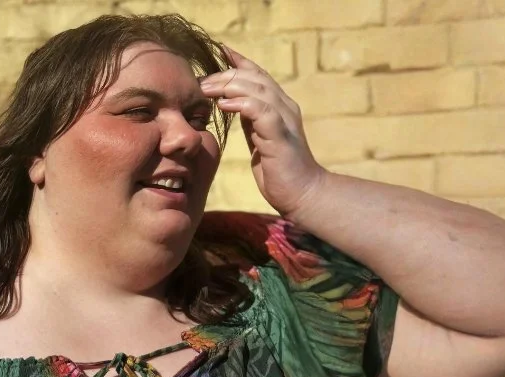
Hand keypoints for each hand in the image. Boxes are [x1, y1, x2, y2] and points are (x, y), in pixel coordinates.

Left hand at [200, 45, 327, 219]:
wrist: (303, 195)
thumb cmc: (281, 173)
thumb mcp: (260, 141)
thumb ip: (250, 122)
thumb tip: (231, 107)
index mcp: (279, 108)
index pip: (258, 76)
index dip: (238, 62)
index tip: (218, 53)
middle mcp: (284, 107)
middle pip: (254, 77)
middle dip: (225, 75)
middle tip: (201, 81)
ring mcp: (284, 119)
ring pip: (257, 89)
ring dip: (229, 86)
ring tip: (206, 89)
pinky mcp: (280, 135)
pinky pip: (261, 110)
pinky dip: (241, 104)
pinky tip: (224, 105)